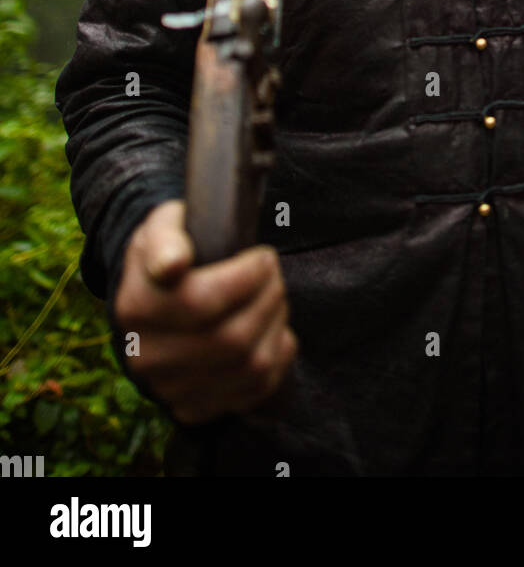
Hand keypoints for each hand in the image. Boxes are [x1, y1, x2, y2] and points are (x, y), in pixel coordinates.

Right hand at [113, 199, 297, 424]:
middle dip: (268, 298)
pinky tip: (272, 330)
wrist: (156, 297)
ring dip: (276, 325)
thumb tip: (173, 264)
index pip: (199, 303)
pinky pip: (255, 391)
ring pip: (249, 367)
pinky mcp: (194, 407)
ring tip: (274, 296)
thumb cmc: (170, 251)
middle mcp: (146, 356)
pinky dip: (277, 358)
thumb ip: (166, 238)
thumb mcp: (162, 227)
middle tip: (273, 272)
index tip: (262, 256)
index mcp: (135, 307)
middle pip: (231, 339)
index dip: (246, 278)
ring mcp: (170, 388)